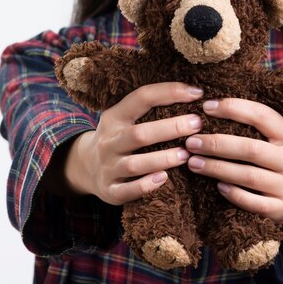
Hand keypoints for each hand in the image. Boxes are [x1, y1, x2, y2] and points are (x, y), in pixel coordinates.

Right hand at [53, 83, 203, 203]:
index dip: (169, 92)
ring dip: (163, 159)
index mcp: (114, 117)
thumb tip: (192, 92)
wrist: (85, 167)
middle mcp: (109, 141)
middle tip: (197, 124)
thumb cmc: (119, 137)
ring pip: (135, 164)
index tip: (196, 93)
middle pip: (140, 134)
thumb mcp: (124, 117)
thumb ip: (149, 108)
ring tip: (186, 154)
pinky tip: (164, 178)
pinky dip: (145, 186)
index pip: (141, 97)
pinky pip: (127, 191)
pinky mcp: (110, 191)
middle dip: (171, 128)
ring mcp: (108, 167)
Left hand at [185, 99, 282, 224]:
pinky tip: (217, 185)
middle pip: (251, 149)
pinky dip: (233, 194)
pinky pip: (253, 203)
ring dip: (217, 168)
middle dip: (217, 144)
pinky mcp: (282, 211)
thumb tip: (216, 106)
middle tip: (191, 141)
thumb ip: (260, 125)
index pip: (262, 116)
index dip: (234, 109)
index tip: (207, 106)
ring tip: (193, 162)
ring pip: (248, 176)